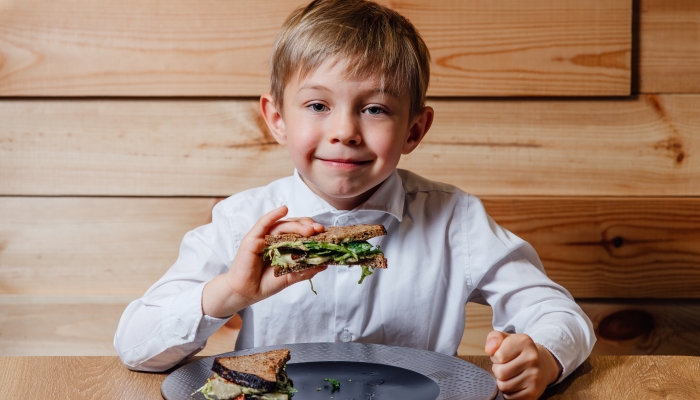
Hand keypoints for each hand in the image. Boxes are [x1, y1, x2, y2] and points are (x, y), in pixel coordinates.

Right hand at [202, 205, 325, 317]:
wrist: (246, 293)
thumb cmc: (265, 284)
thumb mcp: (290, 277)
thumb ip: (305, 270)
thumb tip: (325, 264)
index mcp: (282, 245)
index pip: (298, 233)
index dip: (310, 231)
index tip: (323, 233)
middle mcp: (273, 239)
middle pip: (291, 226)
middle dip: (306, 226)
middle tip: (318, 229)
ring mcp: (262, 238)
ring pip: (281, 225)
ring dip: (296, 224)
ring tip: (309, 228)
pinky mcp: (252, 239)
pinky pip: (263, 224)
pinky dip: (273, 215)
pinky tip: (283, 209)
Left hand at [484, 331, 561, 399]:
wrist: (542, 364)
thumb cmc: (518, 351)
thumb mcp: (506, 339)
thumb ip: (494, 338)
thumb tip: (489, 349)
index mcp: (524, 342)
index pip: (498, 356)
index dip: (496, 357)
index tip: (503, 355)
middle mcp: (533, 358)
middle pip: (500, 372)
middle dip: (498, 370)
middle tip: (506, 366)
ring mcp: (535, 377)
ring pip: (504, 386)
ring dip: (503, 382)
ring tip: (511, 374)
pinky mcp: (534, 392)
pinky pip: (510, 397)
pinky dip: (509, 392)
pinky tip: (516, 383)